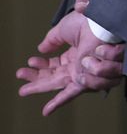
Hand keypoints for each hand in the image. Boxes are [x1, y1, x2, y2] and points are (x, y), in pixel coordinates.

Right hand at [15, 0, 125, 115]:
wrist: (100, 23)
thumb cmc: (88, 22)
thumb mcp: (64, 30)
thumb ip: (52, 40)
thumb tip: (41, 48)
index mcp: (76, 54)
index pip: (55, 65)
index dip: (41, 66)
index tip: (29, 62)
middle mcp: (80, 65)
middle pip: (54, 77)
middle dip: (35, 80)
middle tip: (20, 79)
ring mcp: (82, 72)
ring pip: (57, 85)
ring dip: (40, 84)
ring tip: (24, 84)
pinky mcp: (85, 78)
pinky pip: (71, 93)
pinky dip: (59, 101)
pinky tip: (46, 110)